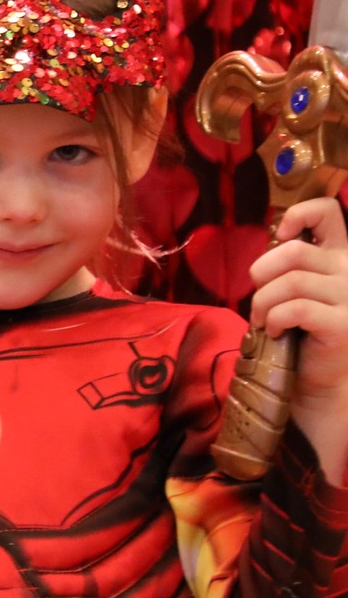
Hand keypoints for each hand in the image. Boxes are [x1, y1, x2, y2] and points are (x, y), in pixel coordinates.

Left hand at [249, 196, 347, 481]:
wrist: (320, 384)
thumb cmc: (300, 335)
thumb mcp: (294, 292)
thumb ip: (289, 265)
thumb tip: (270, 242)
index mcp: (340, 258)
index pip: (328, 213)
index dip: (299, 214)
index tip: (279, 235)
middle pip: (295, 251)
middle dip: (262, 273)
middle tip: (258, 297)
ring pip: (290, 281)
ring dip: (263, 301)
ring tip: (262, 320)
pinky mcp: (343, 325)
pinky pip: (295, 309)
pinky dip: (275, 319)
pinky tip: (275, 331)